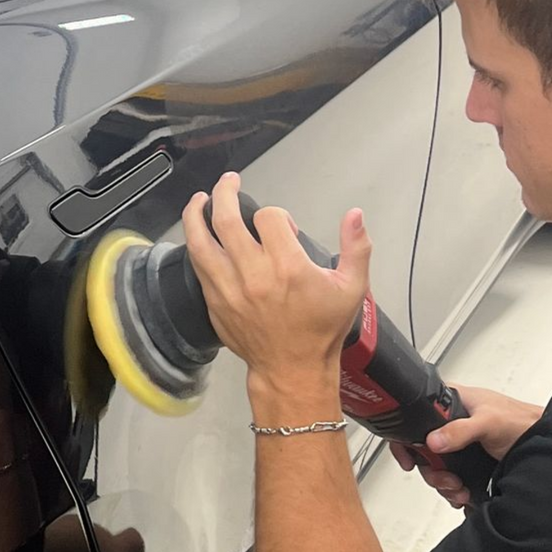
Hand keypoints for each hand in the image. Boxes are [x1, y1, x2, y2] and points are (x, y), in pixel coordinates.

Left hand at [182, 173, 370, 410]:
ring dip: (196, 214)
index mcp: (288, 268)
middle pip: (227, 219)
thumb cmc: (321, 329)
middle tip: (228, 182)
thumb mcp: (352, 289)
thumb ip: (357, 248)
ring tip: (199, 200)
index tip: (282, 225)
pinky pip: (197, 265)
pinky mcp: (214, 301)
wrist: (292, 369)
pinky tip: (198, 233)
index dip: (277, 215)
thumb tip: (355, 215)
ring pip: (200, 240)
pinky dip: (195, 244)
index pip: (269, 218)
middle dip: (225, 193)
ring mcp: (228, 288)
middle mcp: (253, 275)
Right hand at [390, 384, 542, 506]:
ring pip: (437, 468)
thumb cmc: (520, 422)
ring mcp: (460, 445)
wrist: (545, 442)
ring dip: (444, 484)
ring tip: (459, 490)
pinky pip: (452, 478)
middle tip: (447, 480)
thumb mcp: (488, 422)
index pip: (415, 419)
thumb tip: (433, 440)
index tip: (409, 460)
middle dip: (432, 471)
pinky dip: (454, 490)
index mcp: (450, 403)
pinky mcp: (469, 463)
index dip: (405, 440)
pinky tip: (464, 494)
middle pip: (424, 451)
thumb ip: (460, 429)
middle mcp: (451, 424)